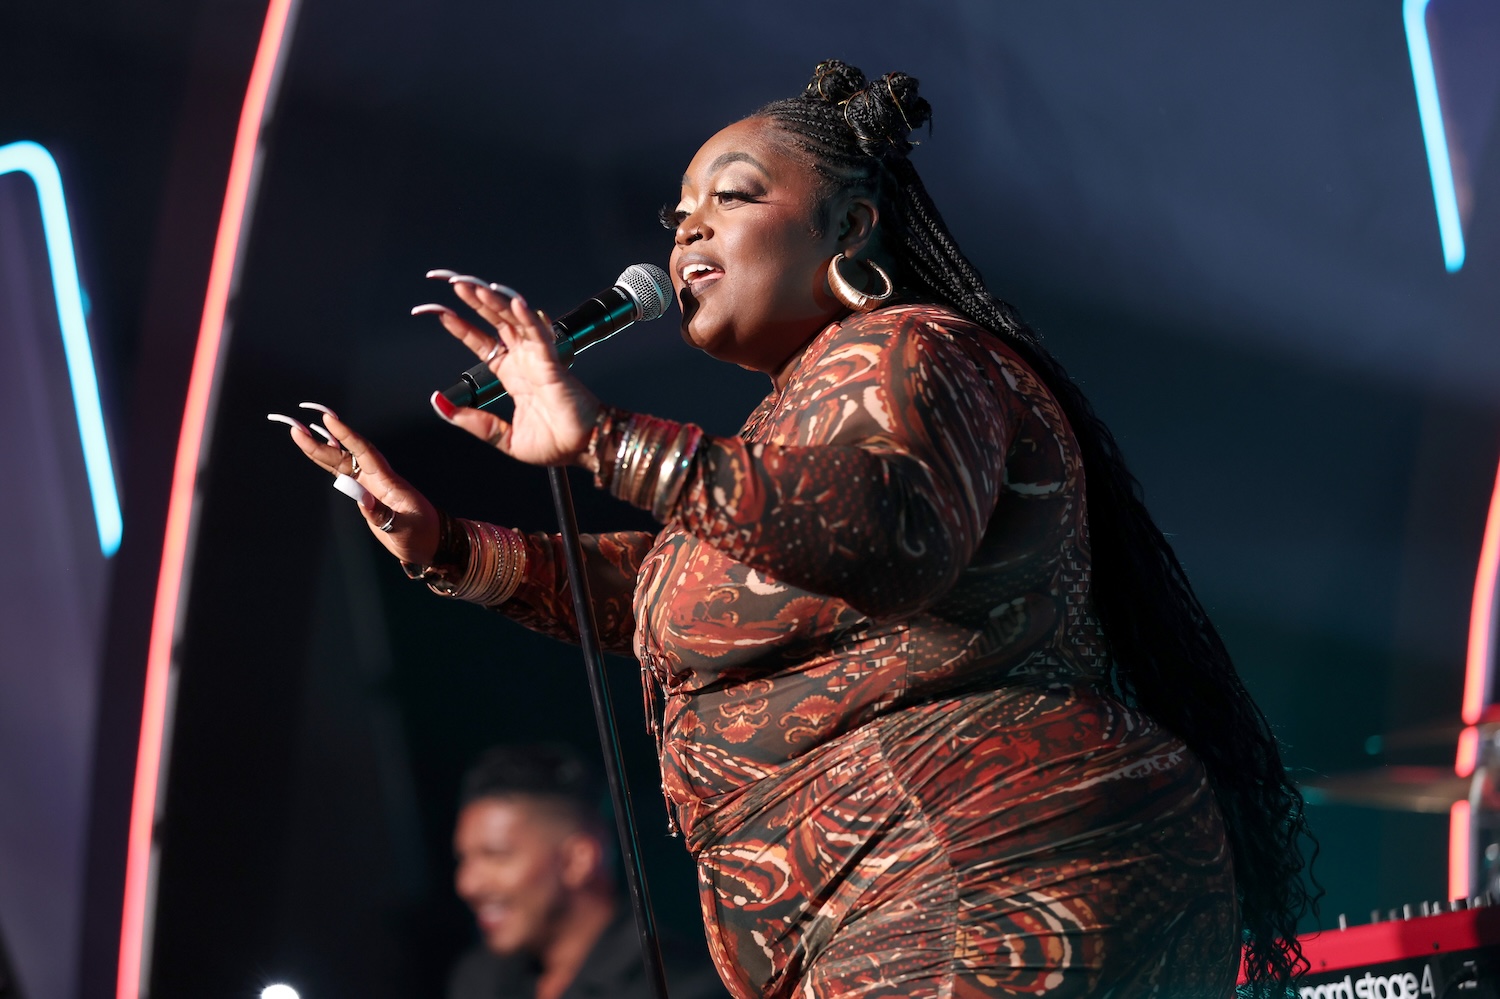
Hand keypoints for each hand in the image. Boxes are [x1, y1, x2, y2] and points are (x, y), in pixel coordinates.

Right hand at [269, 405, 440, 563]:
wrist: (430, 542)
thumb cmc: (422, 534)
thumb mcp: (405, 528)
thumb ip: (384, 515)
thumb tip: (363, 500)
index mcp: (387, 482)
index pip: (364, 453)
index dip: (347, 436)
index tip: (329, 419)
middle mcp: (377, 479)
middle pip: (345, 455)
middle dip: (321, 442)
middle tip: (297, 428)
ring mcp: (370, 486)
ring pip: (341, 463)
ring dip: (321, 449)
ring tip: (300, 434)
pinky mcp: (366, 495)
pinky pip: (343, 475)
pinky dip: (329, 463)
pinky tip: (318, 452)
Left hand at [417, 275, 599, 465]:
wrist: (582, 450)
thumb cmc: (553, 444)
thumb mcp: (501, 437)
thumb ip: (472, 421)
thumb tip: (439, 404)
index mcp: (512, 375)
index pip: (483, 343)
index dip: (462, 327)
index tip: (441, 313)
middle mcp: (524, 361)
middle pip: (497, 322)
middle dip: (477, 302)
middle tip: (456, 283)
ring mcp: (538, 359)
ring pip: (515, 322)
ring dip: (496, 303)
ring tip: (475, 287)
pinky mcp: (553, 364)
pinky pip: (539, 336)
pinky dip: (528, 319)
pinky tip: (516, 304)